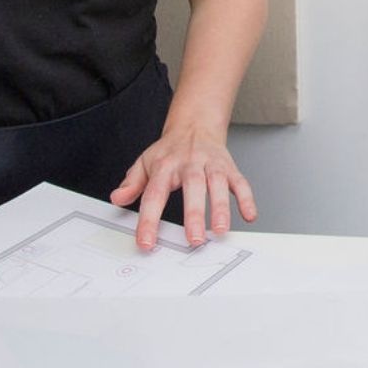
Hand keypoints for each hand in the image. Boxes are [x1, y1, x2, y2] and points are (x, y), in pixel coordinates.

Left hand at [110, 125, 256, 249]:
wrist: (195, 125)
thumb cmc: (170, 151)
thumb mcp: (145, 162)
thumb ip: (132, 182)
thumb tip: (118, 198)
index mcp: (165, 166)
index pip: (155, 194)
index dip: (149, 220)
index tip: (146, 242)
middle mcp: (190, 164)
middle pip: (192, 187)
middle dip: (194, 214)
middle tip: (194, 239)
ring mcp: (211, 165)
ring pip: (217, 184)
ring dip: (221, 207)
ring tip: (221, 231)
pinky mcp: (229, 167)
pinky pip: (240, 182)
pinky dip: (246, 198)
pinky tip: (249, 215)